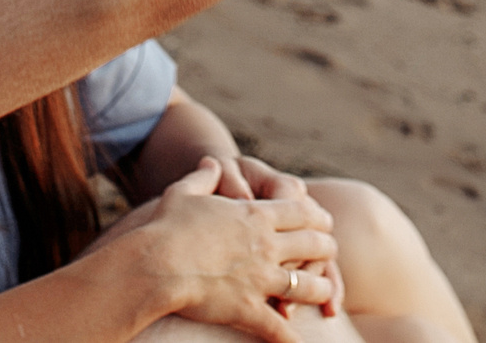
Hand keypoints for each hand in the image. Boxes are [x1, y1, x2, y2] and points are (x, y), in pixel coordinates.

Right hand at [95, 159, 338, 342]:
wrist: (155, 264)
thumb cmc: (165, 227)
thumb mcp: (184, 192)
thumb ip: (203, 175)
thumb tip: (210, 162)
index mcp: (255, 215)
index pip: (301, 211)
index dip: (317, 216)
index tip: (324, 221)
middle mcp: (266, 245)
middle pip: (314, 244)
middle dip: (326, 249)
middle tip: (330, 253)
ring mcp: (261, 278)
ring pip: (307, 285)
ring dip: (320, 289)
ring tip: (326, 294)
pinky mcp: (249, 308)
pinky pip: (280, 328)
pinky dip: (292, 338)